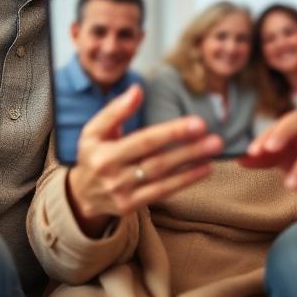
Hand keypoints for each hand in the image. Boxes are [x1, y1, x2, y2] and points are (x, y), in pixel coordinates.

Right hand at [68, 85, 222, 236]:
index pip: (144, 140)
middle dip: (188, 150)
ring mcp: (123, 193)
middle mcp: (113, 175)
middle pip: (157, 161)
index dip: (172, 132)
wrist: (81, 193)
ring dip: (191, 165)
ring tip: (213, 153)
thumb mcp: (95, 130)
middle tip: (215, 139)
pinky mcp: (131, 207)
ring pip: (162, 178)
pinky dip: (185, 181)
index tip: (198, 123)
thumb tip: (137, 90)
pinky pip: (162, 193)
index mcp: (104, 152)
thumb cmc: (93, 153)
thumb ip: (116, 110)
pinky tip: (204, 169)